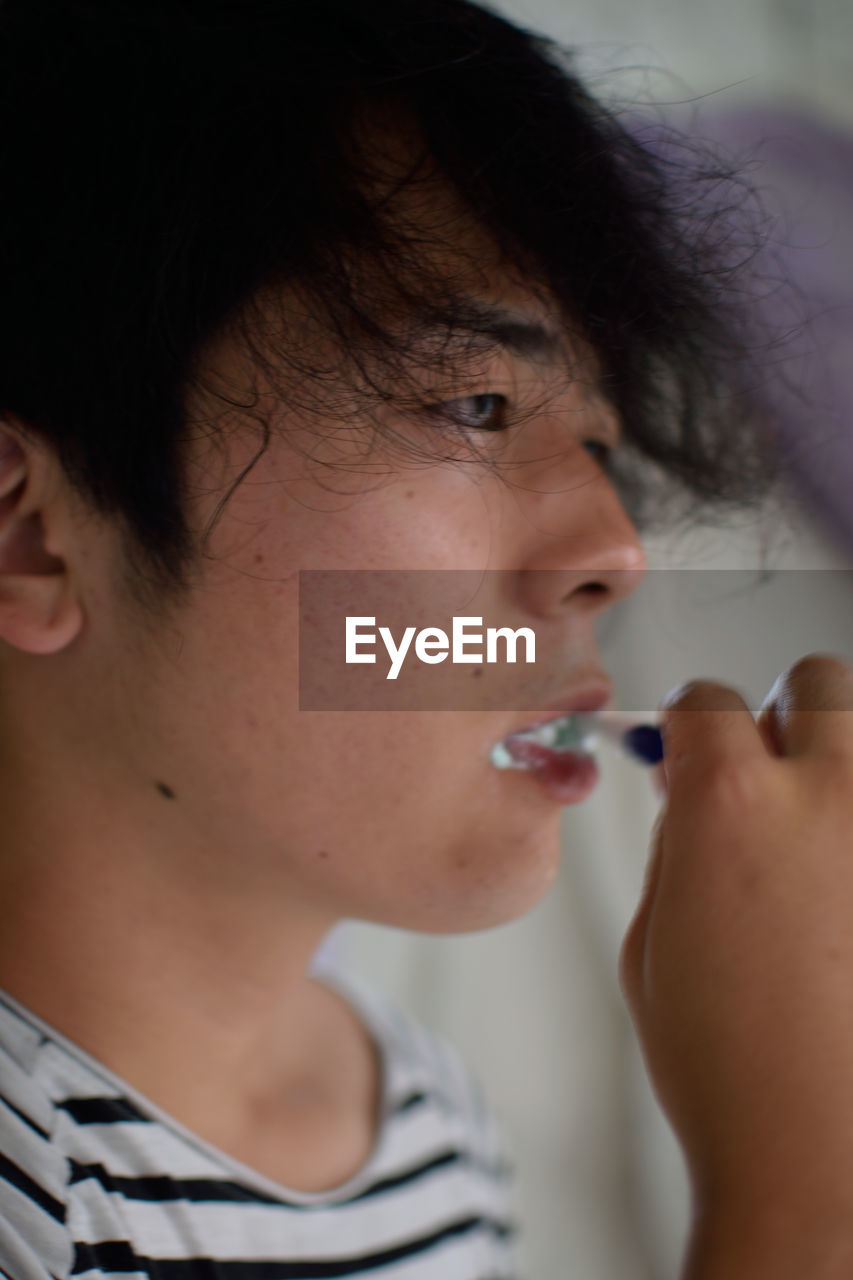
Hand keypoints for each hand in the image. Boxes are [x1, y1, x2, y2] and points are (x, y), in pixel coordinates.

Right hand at [620, 654, 852, 1276]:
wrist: (819, 1158)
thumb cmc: (733, 1068)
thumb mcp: (654, 937)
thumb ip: (676, 843)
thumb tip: (689, 794)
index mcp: (730, 805)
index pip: (706, 699)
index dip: (686, 722)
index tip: (688, 741)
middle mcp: (827, 797)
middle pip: (816, 682)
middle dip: (781, 715)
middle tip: (766, 770)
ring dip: (838, 765)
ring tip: (819, 832)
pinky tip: (841, 893)